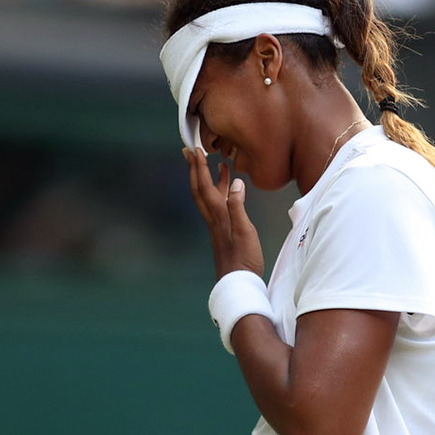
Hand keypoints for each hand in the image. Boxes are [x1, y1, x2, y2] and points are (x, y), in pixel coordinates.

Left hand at [184, 147, 263, 279]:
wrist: (239, 284)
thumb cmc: (244, 260)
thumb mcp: (245, 232)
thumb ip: (238, 207)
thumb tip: (236, 182)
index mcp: (218, 217)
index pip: (205, 188)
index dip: (200, 168)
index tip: (194, 150)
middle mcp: (214, 219)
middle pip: (199, 190)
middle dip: (194, 170)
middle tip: (189, 152)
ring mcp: (218, 226)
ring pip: (209, 198)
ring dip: (208, 179)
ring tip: (214, 164)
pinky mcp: (224, 232)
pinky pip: (218, 206)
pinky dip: (220, 193)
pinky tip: (228, 191)